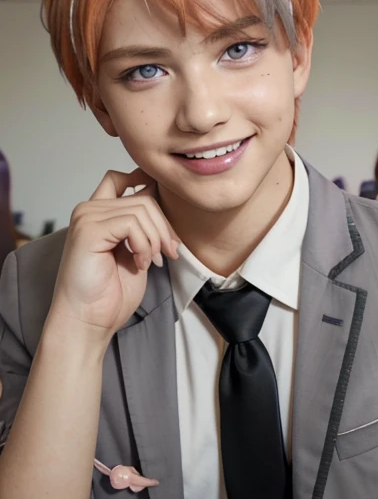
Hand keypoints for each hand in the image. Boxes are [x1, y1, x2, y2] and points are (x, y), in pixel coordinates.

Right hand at [47, 168, 178, 345]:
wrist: (89, 320)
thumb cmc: (110, 293)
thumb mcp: (136, 251)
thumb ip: (142, 226)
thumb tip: (162, 201)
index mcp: (98, 214)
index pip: (120, 178)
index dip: (145, 183)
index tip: (162, 214)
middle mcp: (89, 210)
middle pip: (143, 198)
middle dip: (164, 227)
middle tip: (169, 253)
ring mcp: (87, 217)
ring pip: (142, 209)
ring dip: (156, 239)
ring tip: (151, 261)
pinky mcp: (89, 229)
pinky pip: (132, 223)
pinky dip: (144, 244)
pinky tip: (139, 263)